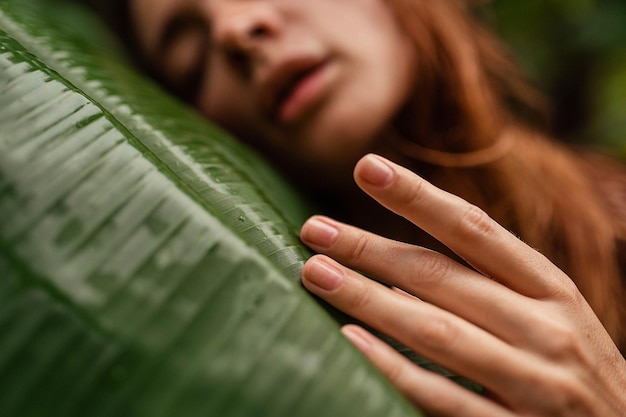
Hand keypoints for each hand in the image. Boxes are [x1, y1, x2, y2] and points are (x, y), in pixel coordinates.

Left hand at [299, 154, 625, 416]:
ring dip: (368, 299)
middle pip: (440, 276)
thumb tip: (390, 267)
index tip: (367, 167)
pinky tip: (351, 342)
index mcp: (551, 290)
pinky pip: (442, 397)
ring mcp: (534, 383)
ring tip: (316, 273)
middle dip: (370, 248)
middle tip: (313, 229)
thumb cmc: (572, 369)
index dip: (417, 196)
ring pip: (435, 331)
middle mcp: (545, 329)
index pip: (475, 230)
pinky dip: (394, 367)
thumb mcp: (547, 316)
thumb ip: (483, 287)